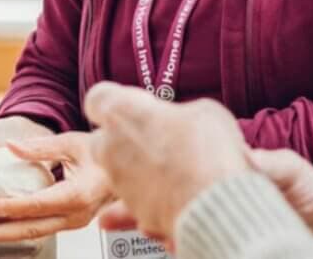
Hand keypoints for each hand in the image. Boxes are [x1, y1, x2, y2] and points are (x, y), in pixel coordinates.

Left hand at [0, 132, 112, 243]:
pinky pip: (41, 230)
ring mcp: (74, 223)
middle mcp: (77, 215)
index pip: (36, 205)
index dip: (8, 206)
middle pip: (31, 228)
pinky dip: (18, 229)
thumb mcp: (72, 141)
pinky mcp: (71, 224)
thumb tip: (12, 147)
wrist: (125, 163)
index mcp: (79, 194)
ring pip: (34, 233)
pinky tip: (1, 227)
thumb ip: (41, 147)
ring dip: (5, 233)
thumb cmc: (103, 150)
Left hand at [86, 83, 248, 242]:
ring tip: (175, 167)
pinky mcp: (134, 214)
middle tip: (155, 134)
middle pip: (103, 140)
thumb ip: (178, 115)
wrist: (213, 204)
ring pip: (120, 173)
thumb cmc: (207, 152)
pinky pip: (134, 205)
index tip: (133, 102)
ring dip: (139, 170)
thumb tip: (180, 122)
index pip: (98, 99)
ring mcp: (120, 186)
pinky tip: (169, 196)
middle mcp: (112, 149)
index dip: (115, 100)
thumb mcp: (203, 111)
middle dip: (123, 138)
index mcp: (123, 114)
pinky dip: (148, 202)